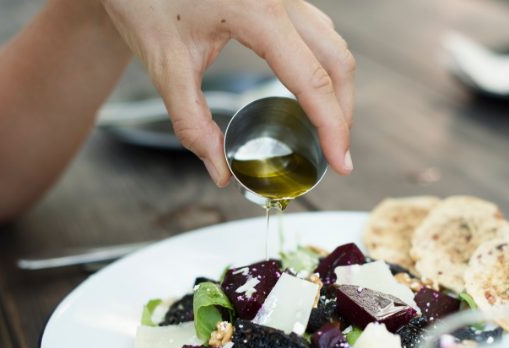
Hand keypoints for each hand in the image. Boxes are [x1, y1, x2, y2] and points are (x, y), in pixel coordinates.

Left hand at [100, 0, 354, 185]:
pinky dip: (322, 66)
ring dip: (336, 87)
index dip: (332, 127)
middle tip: (335, 152)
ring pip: (331, 42)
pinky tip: (310, 90)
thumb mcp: (166, 64)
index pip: (312, 80)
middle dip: (342, 111)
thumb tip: (219, 171)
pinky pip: (316, 31)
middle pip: (336, 60)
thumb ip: (193, 123)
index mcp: (258, 12)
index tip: (341, 162)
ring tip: (326, 127)